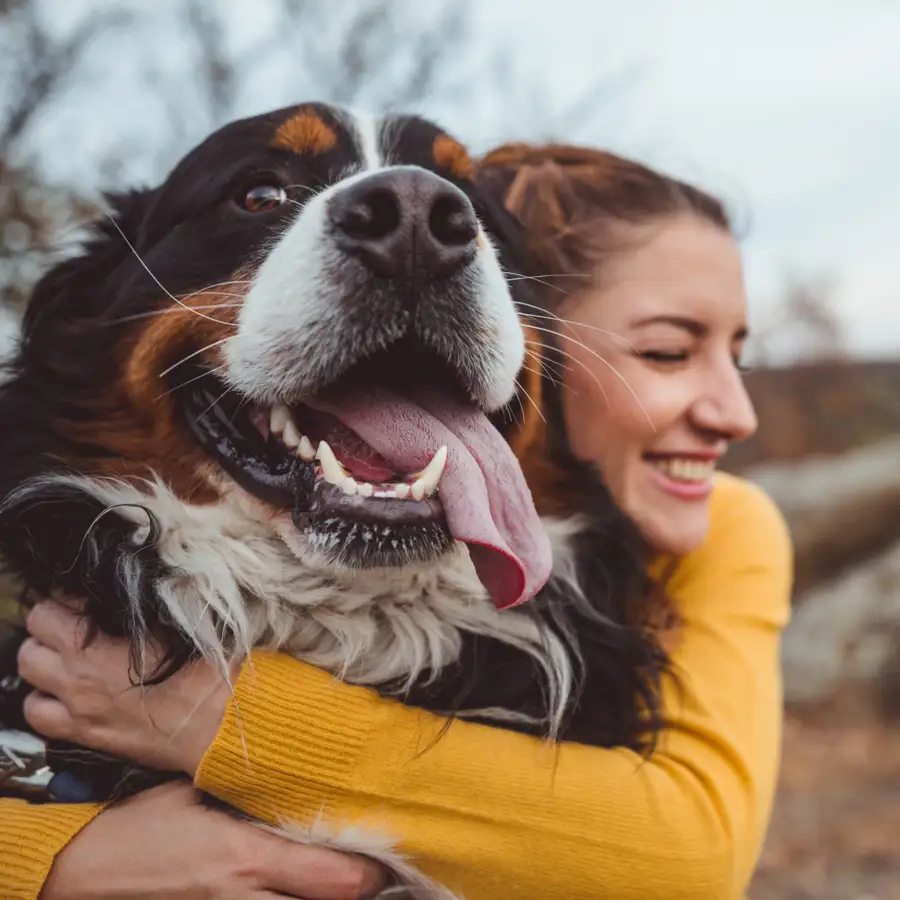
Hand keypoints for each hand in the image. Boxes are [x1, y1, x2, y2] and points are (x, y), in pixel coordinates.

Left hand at [18, 598, 229, 774]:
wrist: (219, 721)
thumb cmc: (204, 668)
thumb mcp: (176, 621)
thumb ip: (137, 606)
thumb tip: (120, 592)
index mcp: (92, 645)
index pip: (49, 608)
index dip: (68, 599)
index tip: (89, 600)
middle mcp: (75, 676)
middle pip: (31, 641)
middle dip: (50, 628)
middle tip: (76, 625)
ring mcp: (76, 708)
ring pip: (29, 677)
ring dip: (44, 664)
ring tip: (70, 657)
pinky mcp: (85, 734)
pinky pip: (38, 716)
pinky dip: (46, 701)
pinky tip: (70, 692)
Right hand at [40, 781, 385, 899]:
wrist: (81, 876)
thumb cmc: (138, 827)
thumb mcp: (194, 794)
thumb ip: (245, 794)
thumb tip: (288, 776)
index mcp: (246, 856)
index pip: (334, 878)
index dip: (369, 872)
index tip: (383, 852)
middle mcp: (245, 898)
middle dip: (358, 892)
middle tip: (374, 871)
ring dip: (324, 899)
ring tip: (343, 881)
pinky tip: (299, 892)